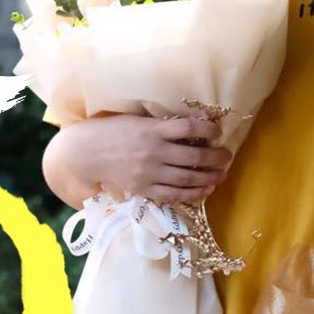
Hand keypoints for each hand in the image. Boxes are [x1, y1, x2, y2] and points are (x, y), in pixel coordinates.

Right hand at [61, 113, 231, 205]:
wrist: (85, 154)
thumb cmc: (109, 132)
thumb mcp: (134, 120)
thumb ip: (159, 123)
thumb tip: (187, 123)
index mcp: (152, 130)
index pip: (189, 127)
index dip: (208, 129)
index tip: (217, 131)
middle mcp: (154, 151)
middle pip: (195, 155)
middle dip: (216, 156)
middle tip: (227, 156)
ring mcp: (150, 173)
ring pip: (188, 177)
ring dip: (210, 176)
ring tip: (222, 174)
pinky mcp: (144, 189)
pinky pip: (174, 194)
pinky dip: (193, 193)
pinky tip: (205, 190)